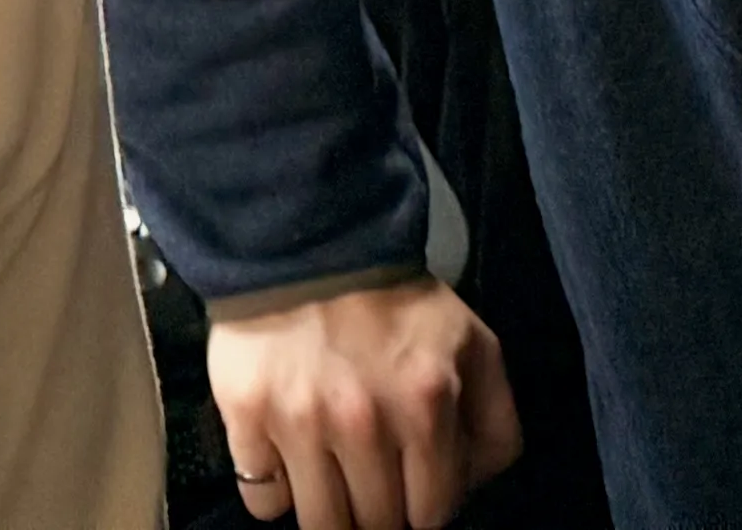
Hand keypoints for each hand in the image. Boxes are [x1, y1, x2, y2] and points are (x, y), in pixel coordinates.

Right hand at [205, 281, 520, 529]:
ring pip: (320, 525)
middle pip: (376, 525)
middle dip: (378, 505)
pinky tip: (289, 452)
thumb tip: (472, 487)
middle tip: (370, 470)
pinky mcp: (247, 417)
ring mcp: (300, 423)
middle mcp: (363, 423)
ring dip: (329, 506)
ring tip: (331, 468)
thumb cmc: (394, 302)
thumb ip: (494, 425)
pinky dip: (275, 489)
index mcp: (426, 406)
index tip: (412, 479)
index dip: (423, 500)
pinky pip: (263, 501)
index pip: (432, 513)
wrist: (307, 240)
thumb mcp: (474, 347)